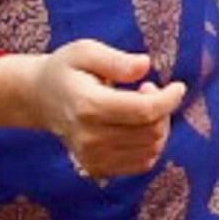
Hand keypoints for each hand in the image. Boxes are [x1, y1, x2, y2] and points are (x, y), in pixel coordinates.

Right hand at [12, 39, 186, 179]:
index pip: (145, 111)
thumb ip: (116, 60)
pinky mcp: (96, 168)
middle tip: (146, 89)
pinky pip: (143, 162)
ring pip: (152, 148)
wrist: (40, 98)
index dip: (169, 99)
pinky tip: (136, 126)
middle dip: (162, 109)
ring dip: (158, 126)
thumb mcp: (86, 51)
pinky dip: (149, 144)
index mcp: (87, 106)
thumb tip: (144, 65)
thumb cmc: (67, 71)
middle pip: (152, 131)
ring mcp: (92, 157)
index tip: (178, 86)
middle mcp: (89, 137)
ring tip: (139, 106)